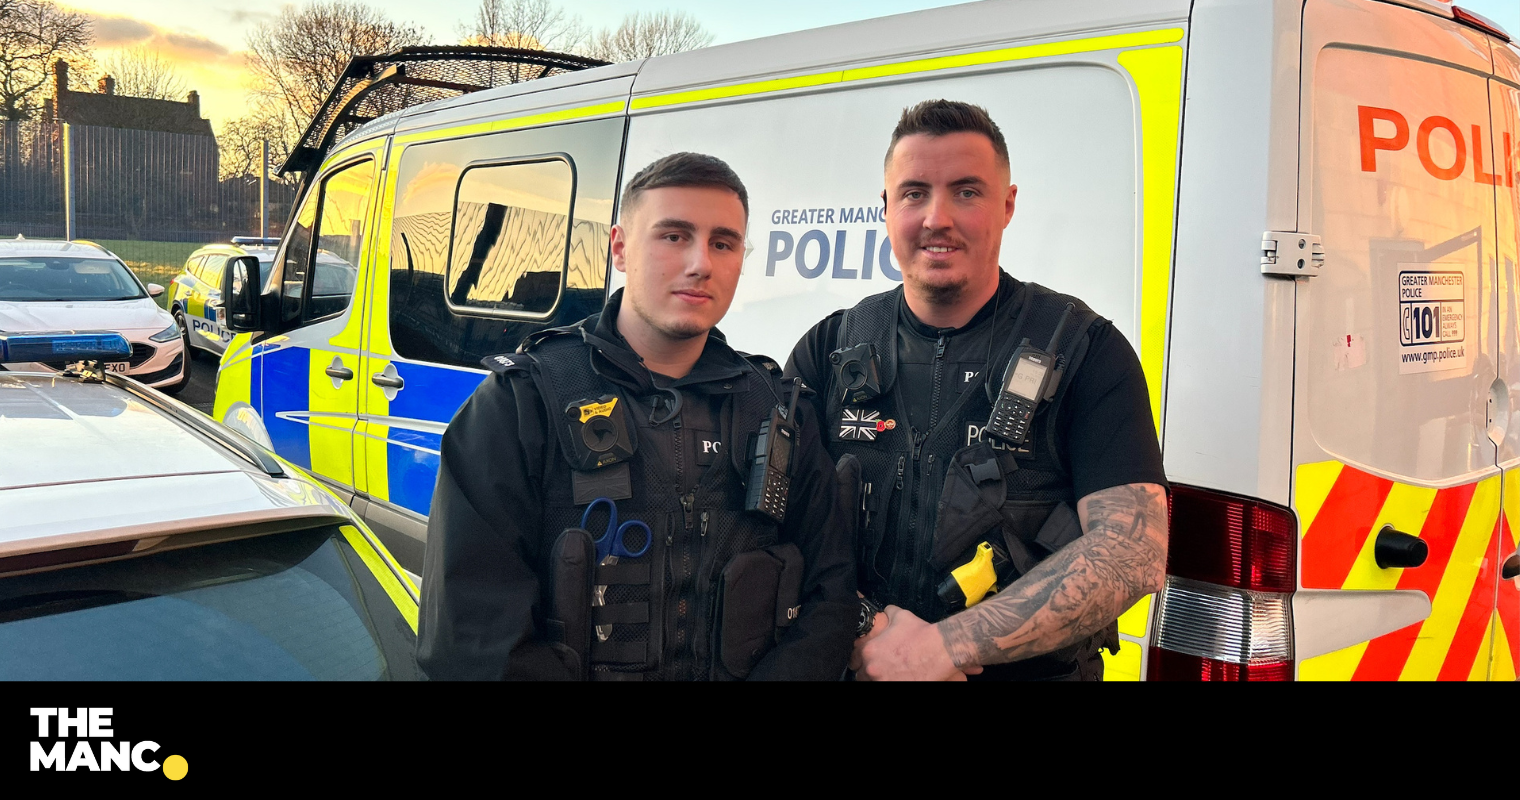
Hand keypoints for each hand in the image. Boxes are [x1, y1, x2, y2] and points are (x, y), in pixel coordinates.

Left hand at [855, 606, 982, 680]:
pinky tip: (898, 678)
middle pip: (861, 675)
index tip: (867, 660)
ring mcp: (883, 681)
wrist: (940, 650)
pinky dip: (890, 682)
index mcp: (869, 651)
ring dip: (877, 678)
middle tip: (879, 668)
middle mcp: (872, 669)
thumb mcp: (901, 615)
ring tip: (888, 675)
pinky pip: (886, 687)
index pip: (853, 660)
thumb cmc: (921, 634)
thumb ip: (888, 612)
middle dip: (868, 672)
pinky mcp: (896, 688)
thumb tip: (886, 610)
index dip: (860, 660)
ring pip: (871, 683)